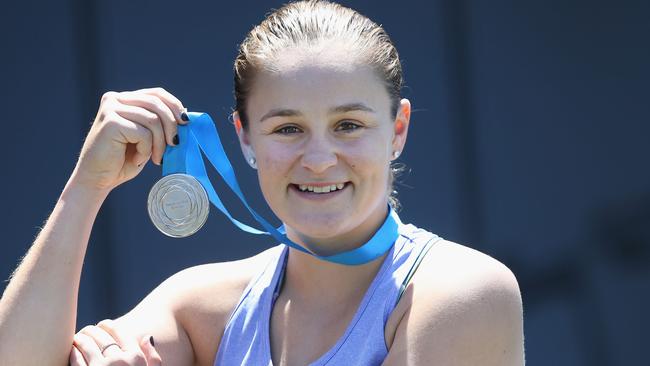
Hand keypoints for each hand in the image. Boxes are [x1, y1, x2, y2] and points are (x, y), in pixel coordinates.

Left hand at [69, 319, 160, 365]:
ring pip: (86, 344)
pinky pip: (76, 359)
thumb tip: (148, 336)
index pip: (119, 331)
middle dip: (92, 330)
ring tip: (77, 338)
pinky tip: (72, 350)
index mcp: (136, 358)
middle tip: (87, 330)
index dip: (108, 325)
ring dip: (80, 338)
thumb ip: (153, 357)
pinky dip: (73, 352)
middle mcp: (119, 361)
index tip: (102, 325)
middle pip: (101, 336)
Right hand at [70, 87, 186, 193]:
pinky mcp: (111, 122)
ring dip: (160, 143)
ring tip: (155, 158)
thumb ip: (160, 124)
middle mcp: (115, 99)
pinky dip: (146, 149)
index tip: (185, 123)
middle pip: (157, 103)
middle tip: (175, 145)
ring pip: (153, 120)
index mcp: (124, 99)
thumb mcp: (147, 138)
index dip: (175, 106)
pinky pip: (143, 133)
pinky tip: (137, 159)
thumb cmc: (124, 160)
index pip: (156, 93)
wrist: (98, 179)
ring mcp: (111, 109)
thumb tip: (185, 116)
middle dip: (172, 126)